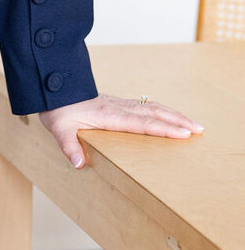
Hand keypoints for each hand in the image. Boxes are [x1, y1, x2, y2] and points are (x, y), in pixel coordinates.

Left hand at [38, 92, 203, 168]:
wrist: (51, 85)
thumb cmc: (56, 108)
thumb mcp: (58, 128)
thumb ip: (69, 146)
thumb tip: (78, 164)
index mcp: (108, 115)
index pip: (142, 123)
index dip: (163, 128)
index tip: (183, 133)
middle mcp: (118, 108)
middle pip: (153, 113)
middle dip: (177, 121)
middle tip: (199, 129)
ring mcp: (118, 104)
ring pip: (152, 108)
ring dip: (173, 114)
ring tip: (192, 123)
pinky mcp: (116, 103)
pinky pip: (144, 107)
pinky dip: (161, 111)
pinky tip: (167, 115)